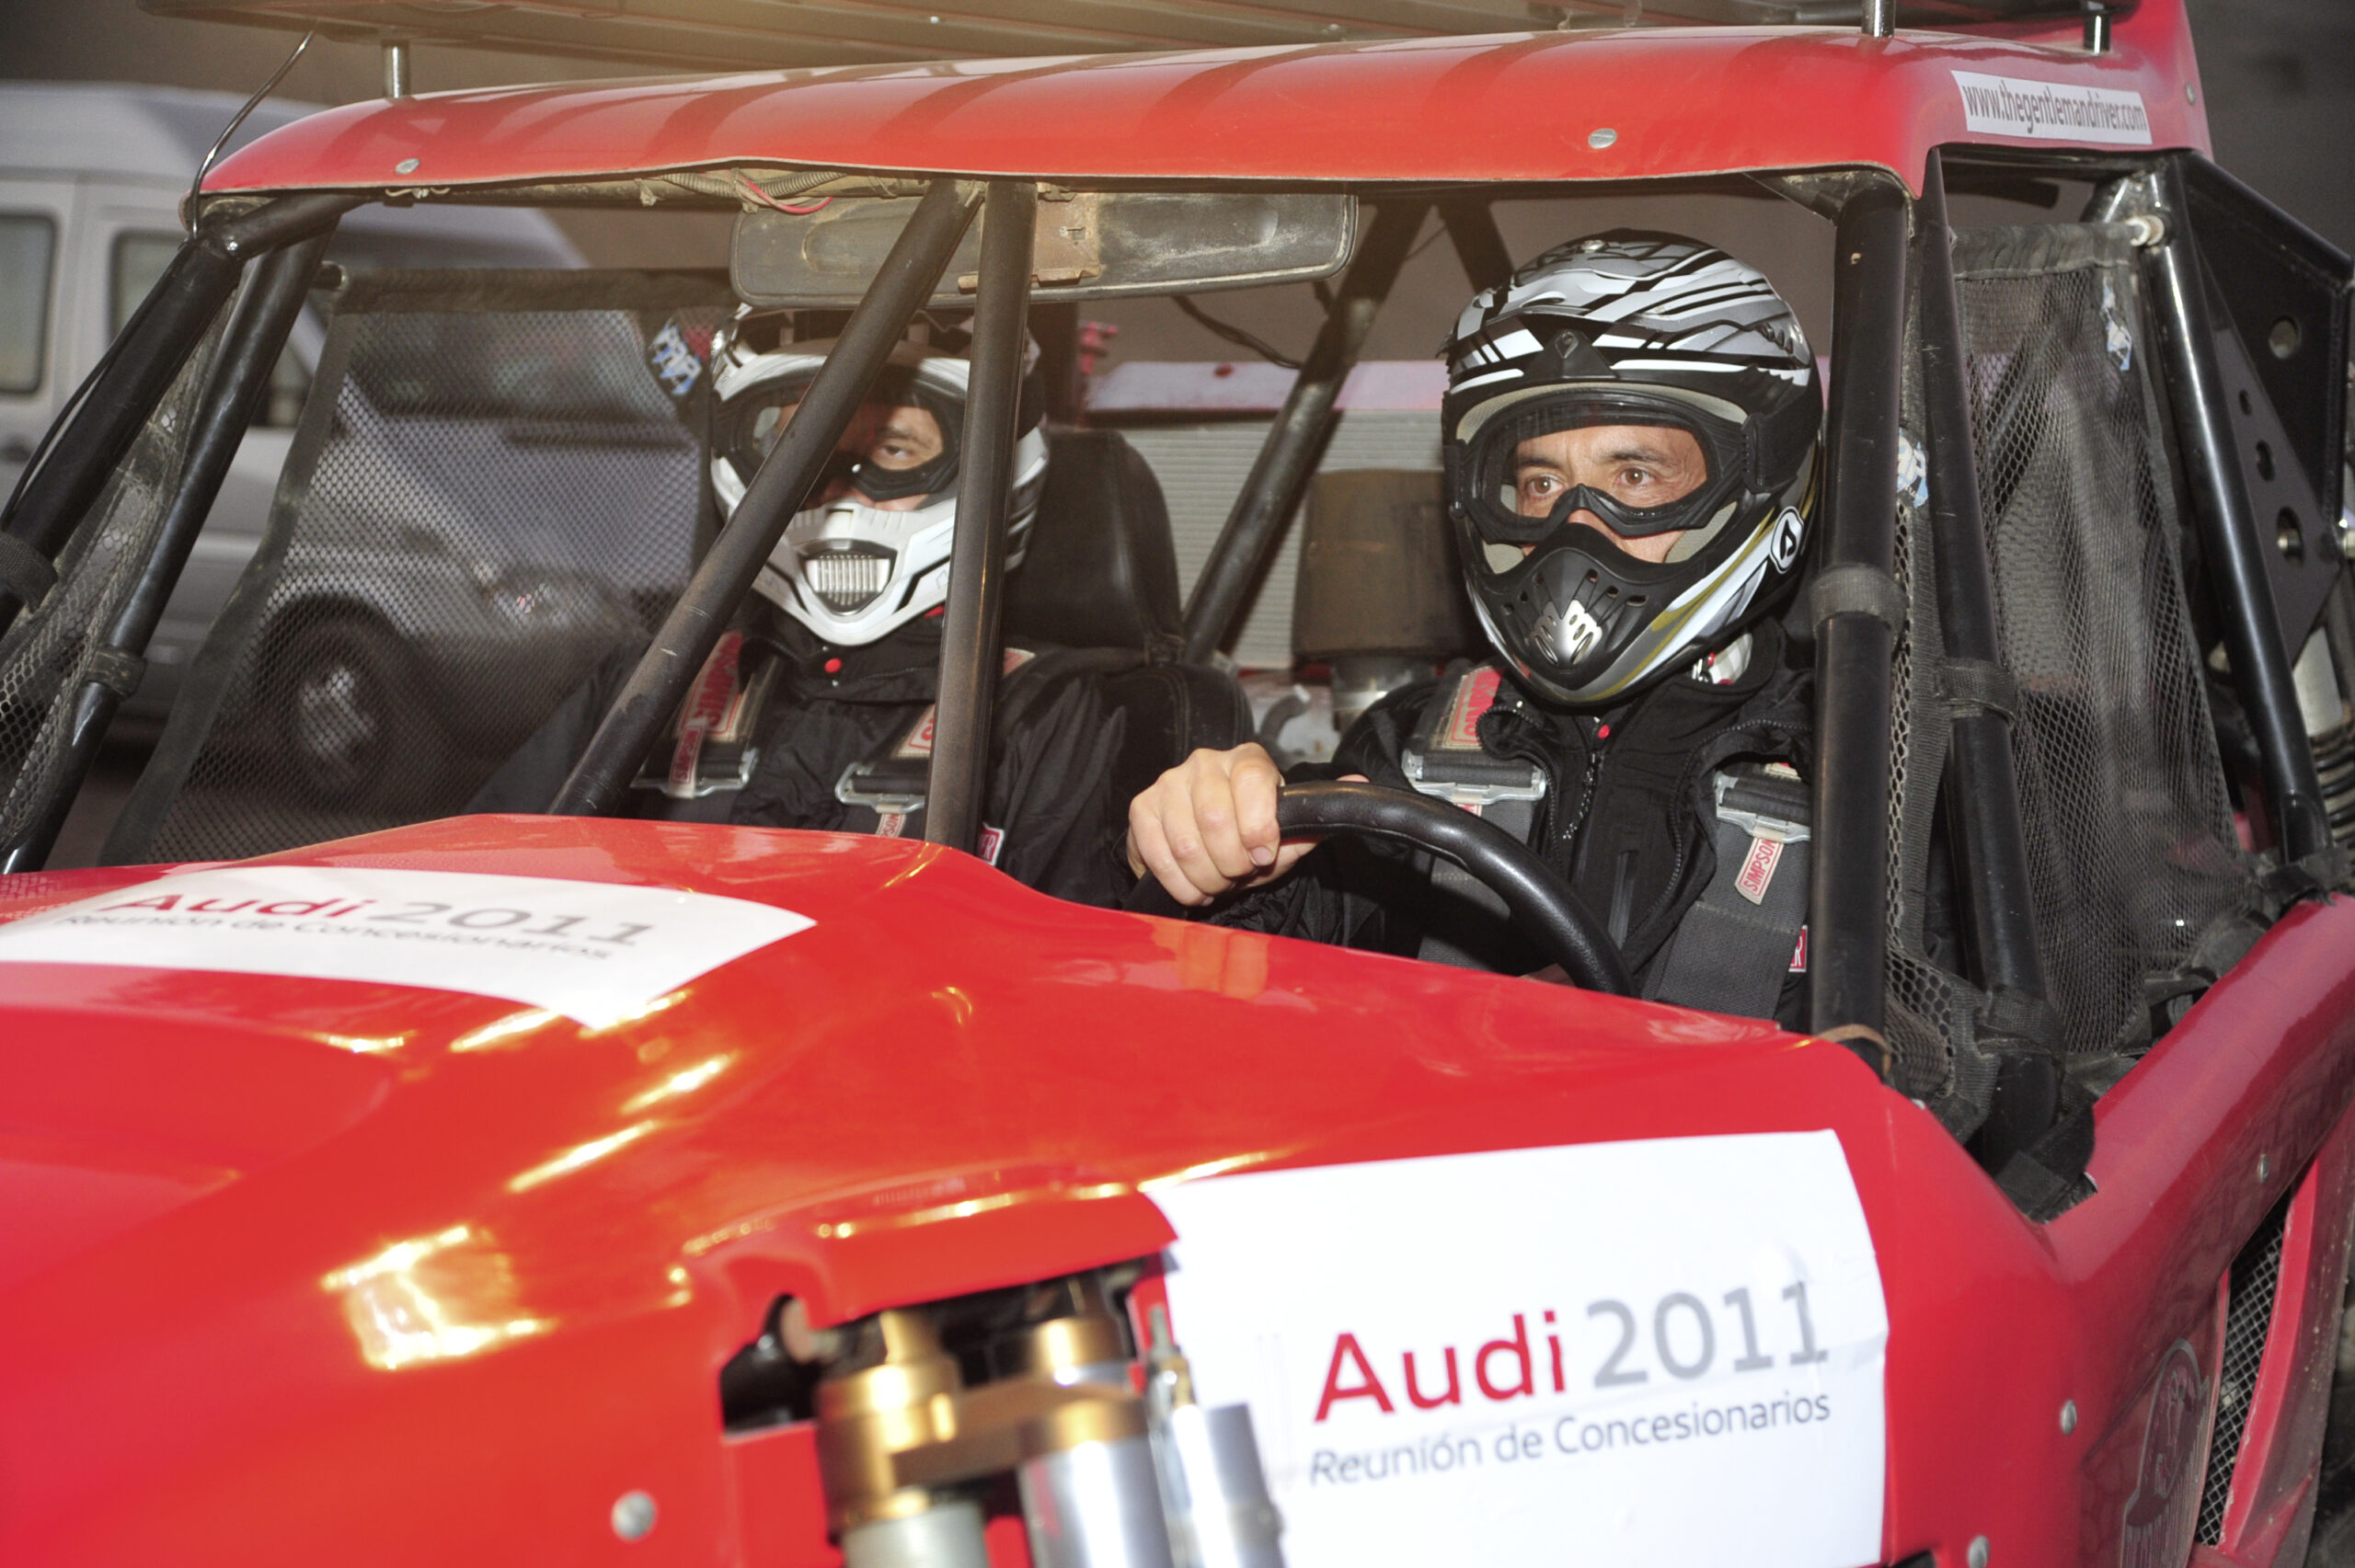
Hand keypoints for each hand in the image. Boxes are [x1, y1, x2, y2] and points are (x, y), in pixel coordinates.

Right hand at [1125, 743, 1361, 905]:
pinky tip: (1193, 885)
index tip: (1263, 855)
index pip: (1252, 782)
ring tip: (1217, 881)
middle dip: (1231, 863)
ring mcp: (1169, 782)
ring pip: (1186, 842)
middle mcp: (1206, 762)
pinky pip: (1157, 854)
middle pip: (1215, 817)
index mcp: (1247, 761)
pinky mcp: (1142, 808)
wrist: (1209, 851)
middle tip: (1238, 874)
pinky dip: (1179, 883)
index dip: (1259, 829)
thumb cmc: (1252, 840)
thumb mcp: (1289, 835)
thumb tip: (1359, 783)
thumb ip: (1318, 816)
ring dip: (1206, 878)